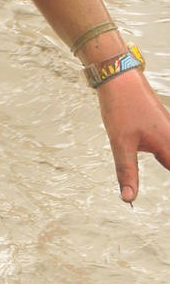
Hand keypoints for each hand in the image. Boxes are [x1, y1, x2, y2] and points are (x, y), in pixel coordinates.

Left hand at [97, 68, 169, 201]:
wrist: (119, 76)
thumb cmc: (121, 107)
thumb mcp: (120, 143)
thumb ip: (127, 172)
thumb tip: (128, 198)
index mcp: (169, 145)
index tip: (167, 207)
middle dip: (168, 167)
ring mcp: (168, 129)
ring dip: (167, 163)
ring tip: (162, 164)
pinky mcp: (161, 124)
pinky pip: (169, 145)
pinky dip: (167, 155)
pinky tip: (163, 158)